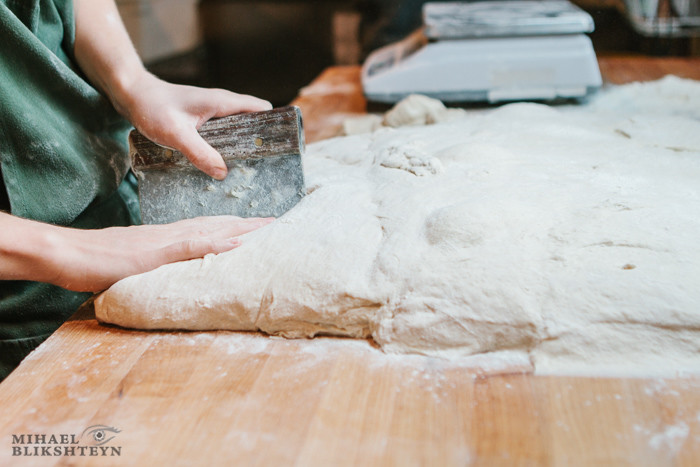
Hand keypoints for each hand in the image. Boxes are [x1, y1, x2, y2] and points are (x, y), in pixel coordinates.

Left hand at [0, 213, 273, 291]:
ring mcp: (164, 237)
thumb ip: (191, 248)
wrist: (68, 255)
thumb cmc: (107, 259)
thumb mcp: (152, 257)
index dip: (252, 227)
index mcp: (181, 235)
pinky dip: (207, 236)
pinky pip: (190, 238)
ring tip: (248, 228)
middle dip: (248, 225)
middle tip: (272, 224)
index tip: (277, 225)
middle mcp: (177, 233)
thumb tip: (232, 242)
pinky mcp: (152, 245)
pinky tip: (204, 240)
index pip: (226, 229)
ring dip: (230, 229)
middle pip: (220, 226)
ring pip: (207, 230)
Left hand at [72, 0, 271, 179]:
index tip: (279, 146)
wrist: (131, 94)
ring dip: (240, 146)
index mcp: (222, 102)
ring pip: (237, 129)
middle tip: (262, 167)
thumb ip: (199, 153)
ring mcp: (211, 112)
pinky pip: (222, 133)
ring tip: (243, 170)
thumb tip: (222, 173)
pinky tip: (218, 164)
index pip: (261, 109)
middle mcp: (221, 105)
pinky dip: (225, 146)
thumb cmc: (152, 108)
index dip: (274, 125)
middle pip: (252, 122)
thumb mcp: (176, 134)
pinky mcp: (201, 120)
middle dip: (259, 141)